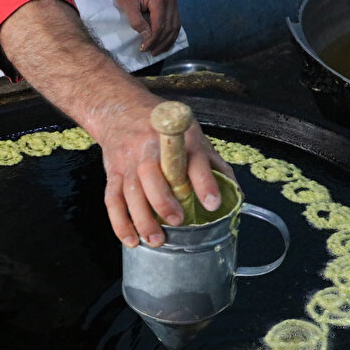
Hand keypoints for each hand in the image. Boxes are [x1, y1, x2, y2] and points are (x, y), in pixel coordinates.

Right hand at [94, 97, 234, 247]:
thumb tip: (236, 195)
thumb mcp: (194, 136)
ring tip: (155, 240)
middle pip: (151, 174)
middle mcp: (150, 148)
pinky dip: (120, 223)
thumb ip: (214, 165)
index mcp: (179, 138)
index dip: (204, 182)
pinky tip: (131, 239)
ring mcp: (129, 161)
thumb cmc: (162, 128)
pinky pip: (113, 200)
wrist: (121, 109)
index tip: (212, 203)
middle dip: (163, 200)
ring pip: (131, 191)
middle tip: (176, 221)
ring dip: (142, 218)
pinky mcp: (113, 173)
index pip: (193, 160)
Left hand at [112, 0, 180, 54]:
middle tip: (151, 53)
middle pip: (169, 28)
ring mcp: (174, 1)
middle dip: (160, 43)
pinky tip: (165, 42)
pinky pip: (176, 22)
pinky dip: (171, 34)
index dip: (153, 40)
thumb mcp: (127, 5)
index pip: (159, 26)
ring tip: (157, 51)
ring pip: (176, 27)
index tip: (144, 49)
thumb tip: (147, 37)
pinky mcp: (173, 3)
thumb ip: (137, 22)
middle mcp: (171, 0)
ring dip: (168, 41)